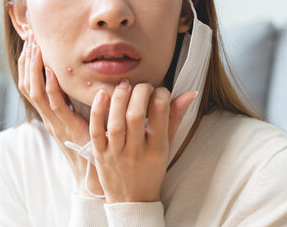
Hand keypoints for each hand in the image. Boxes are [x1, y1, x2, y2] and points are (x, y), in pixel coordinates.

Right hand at [18, 32, 103, 195]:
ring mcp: (54, 121)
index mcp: (48, 113)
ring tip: (35, 48)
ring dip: (34, 68)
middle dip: (26, 61)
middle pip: (26, 85)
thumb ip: (76, 100)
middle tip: (30, 38)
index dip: (26, 64)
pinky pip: (54, 105)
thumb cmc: (90, 143)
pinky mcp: (66, 126)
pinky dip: (51, 87)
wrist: (92, 172)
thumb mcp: (79, 117)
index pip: (29, 85)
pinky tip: (52, 71)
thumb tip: (79, 78)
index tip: (29, 44)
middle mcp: (46, 116)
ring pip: (35, 92)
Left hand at [89, 81, 196, 202]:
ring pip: (116, 122)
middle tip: (142, 85)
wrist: (132, 201)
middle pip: (136, 115)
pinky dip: (98, 111)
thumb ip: (175, 118)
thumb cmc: (151, 169)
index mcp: (157, 149)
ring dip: (119, 98)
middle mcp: (137, 151)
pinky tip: (102, 94)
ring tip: (124, 84)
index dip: (161, 95)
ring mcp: (116, 153)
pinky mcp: (100, 154)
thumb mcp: (167, 146)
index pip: (160, 114)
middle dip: (140, 93)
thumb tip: (189, 93)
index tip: (160, 90)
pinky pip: (97, 131)